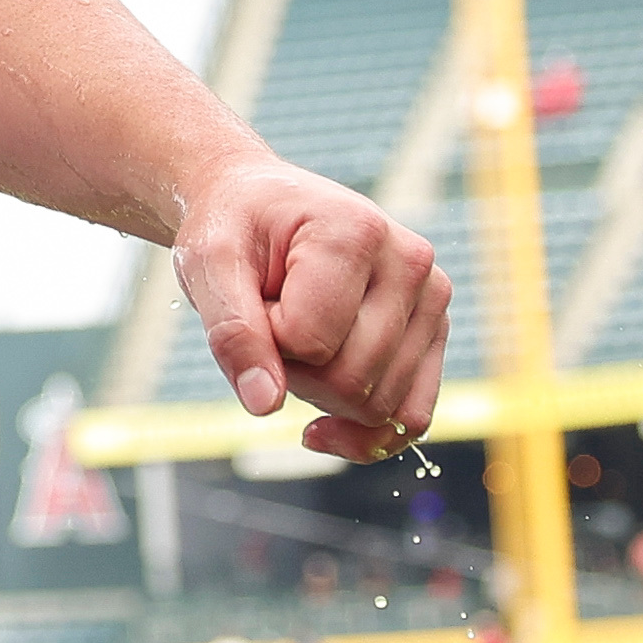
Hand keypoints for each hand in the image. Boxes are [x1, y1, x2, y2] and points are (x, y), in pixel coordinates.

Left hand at [171, 156, 450, 462]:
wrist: (260, 206)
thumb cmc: (234, 228)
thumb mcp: (208, 265)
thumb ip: (232, 333)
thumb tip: (265, 405)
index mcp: (357, 232)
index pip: (309, 341)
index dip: (265, 339)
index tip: (252, 297)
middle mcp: (410, 262)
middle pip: (352, 381)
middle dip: (294, 372)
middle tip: (271, 320)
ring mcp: (430, 297)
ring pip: (380, 406)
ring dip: (322, 393)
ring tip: (300, 336)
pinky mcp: (433, 330)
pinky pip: (412, 418)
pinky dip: (365, 436)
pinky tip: (321, 426)